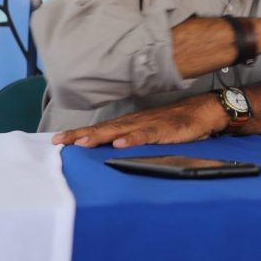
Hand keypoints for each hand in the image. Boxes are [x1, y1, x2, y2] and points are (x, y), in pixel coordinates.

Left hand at [51, 93, 226, 147]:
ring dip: (100, 136)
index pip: (100, 129)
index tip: (57, 140)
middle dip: (80, 134)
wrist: (203, 111)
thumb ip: (133, 138)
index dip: (79, 133)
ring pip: (120, 131)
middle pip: (103, 129)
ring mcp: (149, 125)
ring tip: (82, 141)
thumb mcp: (150, 132)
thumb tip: (112, 148)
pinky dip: (132, 139)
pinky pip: (146, 135)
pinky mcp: (164, 130)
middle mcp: (135, 122)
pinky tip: (120, 143)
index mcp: (130, 124)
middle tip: (58, 141)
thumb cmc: (177, 123)